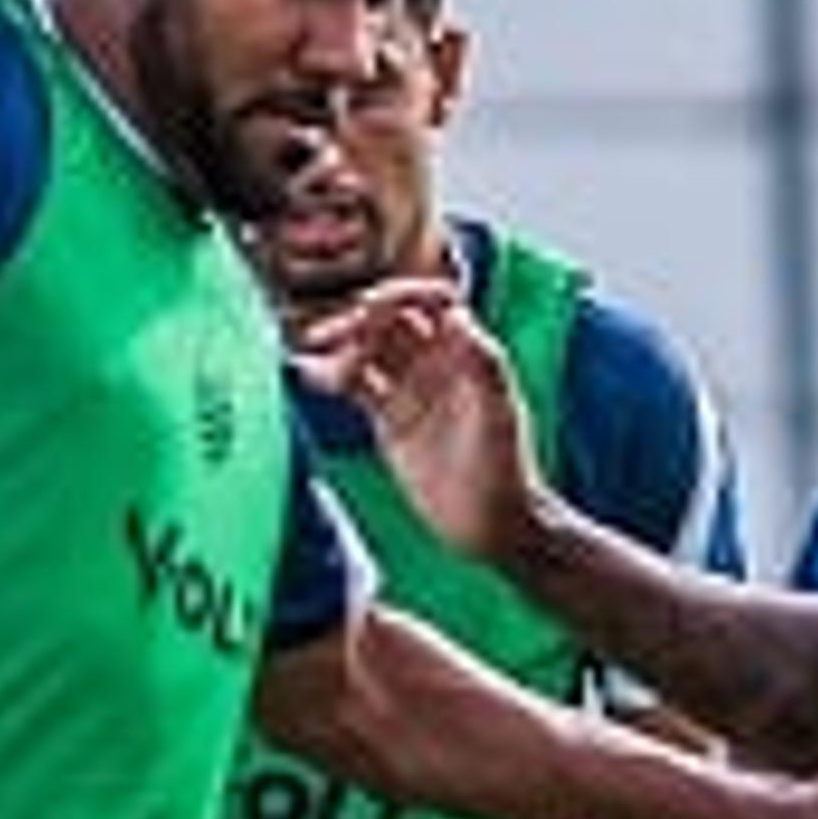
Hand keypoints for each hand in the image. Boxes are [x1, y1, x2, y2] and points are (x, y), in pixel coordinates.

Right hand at [312, 275, 531, 557]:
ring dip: (340, 345)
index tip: (372, 307)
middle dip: (360, 320)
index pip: (432, 302)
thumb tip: (458, 315)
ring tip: (314, 354)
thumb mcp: (499, 417)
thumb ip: (484, 364)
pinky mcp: (389, 419)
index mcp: (467, 352)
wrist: (493, 523)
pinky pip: (356, 386)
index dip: (402, 294)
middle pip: (392, 320)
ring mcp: (411, 389)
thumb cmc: (507, 470)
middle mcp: (437, 363)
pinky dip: (332, 376)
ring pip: (368, 350)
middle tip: (330, 334)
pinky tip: (311, 376)